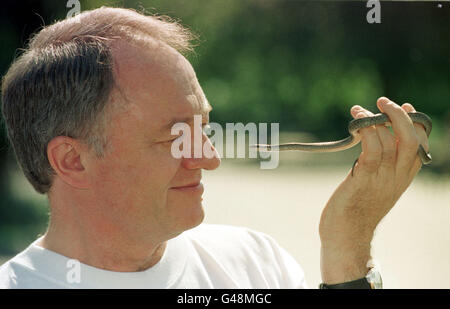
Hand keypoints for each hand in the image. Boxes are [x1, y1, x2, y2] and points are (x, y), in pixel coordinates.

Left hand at [318, 97, 429, 283]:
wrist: (345, 236)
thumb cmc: (355, 209)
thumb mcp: (374, 186)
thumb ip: (379, 165)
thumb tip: (373, 139)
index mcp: (403, 177)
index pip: (420, 144)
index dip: (414, 123)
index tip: (404, 106)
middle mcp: (397, 177)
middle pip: (411, 138)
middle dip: (399, 115)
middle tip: (383, 101)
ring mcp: (382, 178)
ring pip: (389, 140)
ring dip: (372, 119)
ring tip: (357, 111)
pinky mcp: (363, 179)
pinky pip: (372, 149)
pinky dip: (365, 133)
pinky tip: (355, 127)